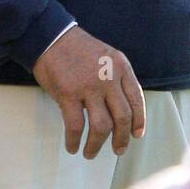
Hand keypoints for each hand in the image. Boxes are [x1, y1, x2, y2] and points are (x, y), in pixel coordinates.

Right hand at [32, 26, 145, 158]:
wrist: (50, 36)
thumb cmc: (77, 49)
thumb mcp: (106, 56)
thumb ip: (115, 79)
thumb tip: (118, 113)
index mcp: (120, 66)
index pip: (137, 99)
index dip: (139, 121)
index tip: (136, 135)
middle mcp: (108, 77)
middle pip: (123, 117)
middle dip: (121, 139)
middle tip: (118, 150)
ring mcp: (89, 86)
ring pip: (102, 126)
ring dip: (97, 145)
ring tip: (91, 153)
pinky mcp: (68, 94)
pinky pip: (76, 126)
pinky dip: (74, 141)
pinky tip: (72, 146)